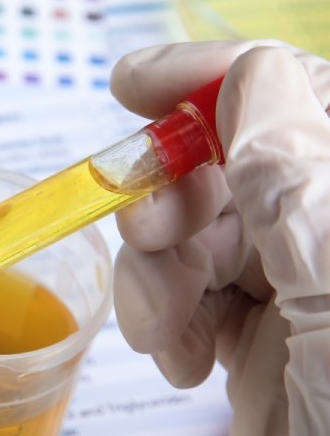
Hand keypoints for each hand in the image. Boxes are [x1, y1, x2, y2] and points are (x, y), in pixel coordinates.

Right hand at [110, 40, 329, 435]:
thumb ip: (299, 186)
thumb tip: (252, 75)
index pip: (294, 97)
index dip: (213, 79)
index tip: (133, 87)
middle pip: (234, 163)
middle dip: (175, 200)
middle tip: (150, 242)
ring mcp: (303, 293)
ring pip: (199, 230)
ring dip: (158, 273)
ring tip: (161, 332)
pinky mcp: (262, 342)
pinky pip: (189, 293)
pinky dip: (163, 317)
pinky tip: (174, 360)